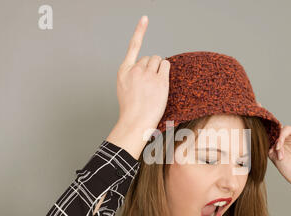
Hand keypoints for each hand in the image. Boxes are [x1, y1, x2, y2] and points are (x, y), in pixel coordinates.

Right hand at [116, 15, 169, 132]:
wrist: (135, 122)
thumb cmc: (131, 109)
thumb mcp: (124, 88)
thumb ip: (132, 75)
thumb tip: (146, 66)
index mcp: (124, 71)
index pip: (133, 47)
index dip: (140, 31)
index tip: (145, 18)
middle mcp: (135, 69)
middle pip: (149, 57)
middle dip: (152, 66)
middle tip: (150, 83)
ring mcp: (147, 74)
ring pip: (158, 60)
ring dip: (159, 69)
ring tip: (155, 85)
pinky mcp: (159, 80)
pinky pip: (166, 66)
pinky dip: (166, 70)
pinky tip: (162, 82)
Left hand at [258, 103, 290, 208]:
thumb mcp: (273, 157)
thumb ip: (267, 146)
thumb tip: (254, 136)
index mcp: (277, 142)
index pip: (268, 131)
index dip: (260, 125)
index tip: (248, 117)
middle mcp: (285, 137)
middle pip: (272, 126)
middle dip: (264, 122)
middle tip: (256, 114)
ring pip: (278, 128)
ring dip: (275, 140)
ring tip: (277, 153)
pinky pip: (287, 129)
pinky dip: (281, 138)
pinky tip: (279, 147)